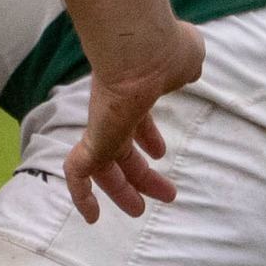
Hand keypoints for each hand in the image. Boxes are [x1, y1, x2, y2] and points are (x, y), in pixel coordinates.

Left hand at [62, 22, 206, 222]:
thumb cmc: (167, 49)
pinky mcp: (94, 140)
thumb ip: (184, 67)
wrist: (144, 48)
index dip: (148, 137)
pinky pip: (79, 172)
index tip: (160, 153)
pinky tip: (91, 217)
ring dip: (121, 189)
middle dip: (141, 172)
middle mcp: (114, 109)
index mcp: (135, 92)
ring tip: (138, 211)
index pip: (136, 120)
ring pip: (104, 164)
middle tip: (163, 193)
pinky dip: (82, 195)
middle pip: (122, 147)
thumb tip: (187, 69)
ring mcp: (103, 125)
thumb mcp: (186, 59)